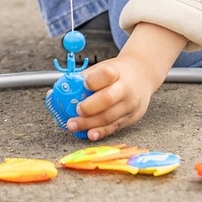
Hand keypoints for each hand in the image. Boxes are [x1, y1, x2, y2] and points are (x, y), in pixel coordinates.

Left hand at [67, 22, 185, 139]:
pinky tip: (89, 134)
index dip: (94, 81)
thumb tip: (58, 91)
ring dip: (89, 124)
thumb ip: (83, 78)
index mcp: (117, 72)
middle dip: (89, 107)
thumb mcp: (102, 68)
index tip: (84, 84)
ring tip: (73, 125)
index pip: (106, 74)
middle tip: (76, 111)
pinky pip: (114, 127)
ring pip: (109, 117)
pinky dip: (100, 132)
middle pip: (108, 99)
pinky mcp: (131, 118)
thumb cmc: (117, 72)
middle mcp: (126, 88)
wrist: (142, 74)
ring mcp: (130, 105)